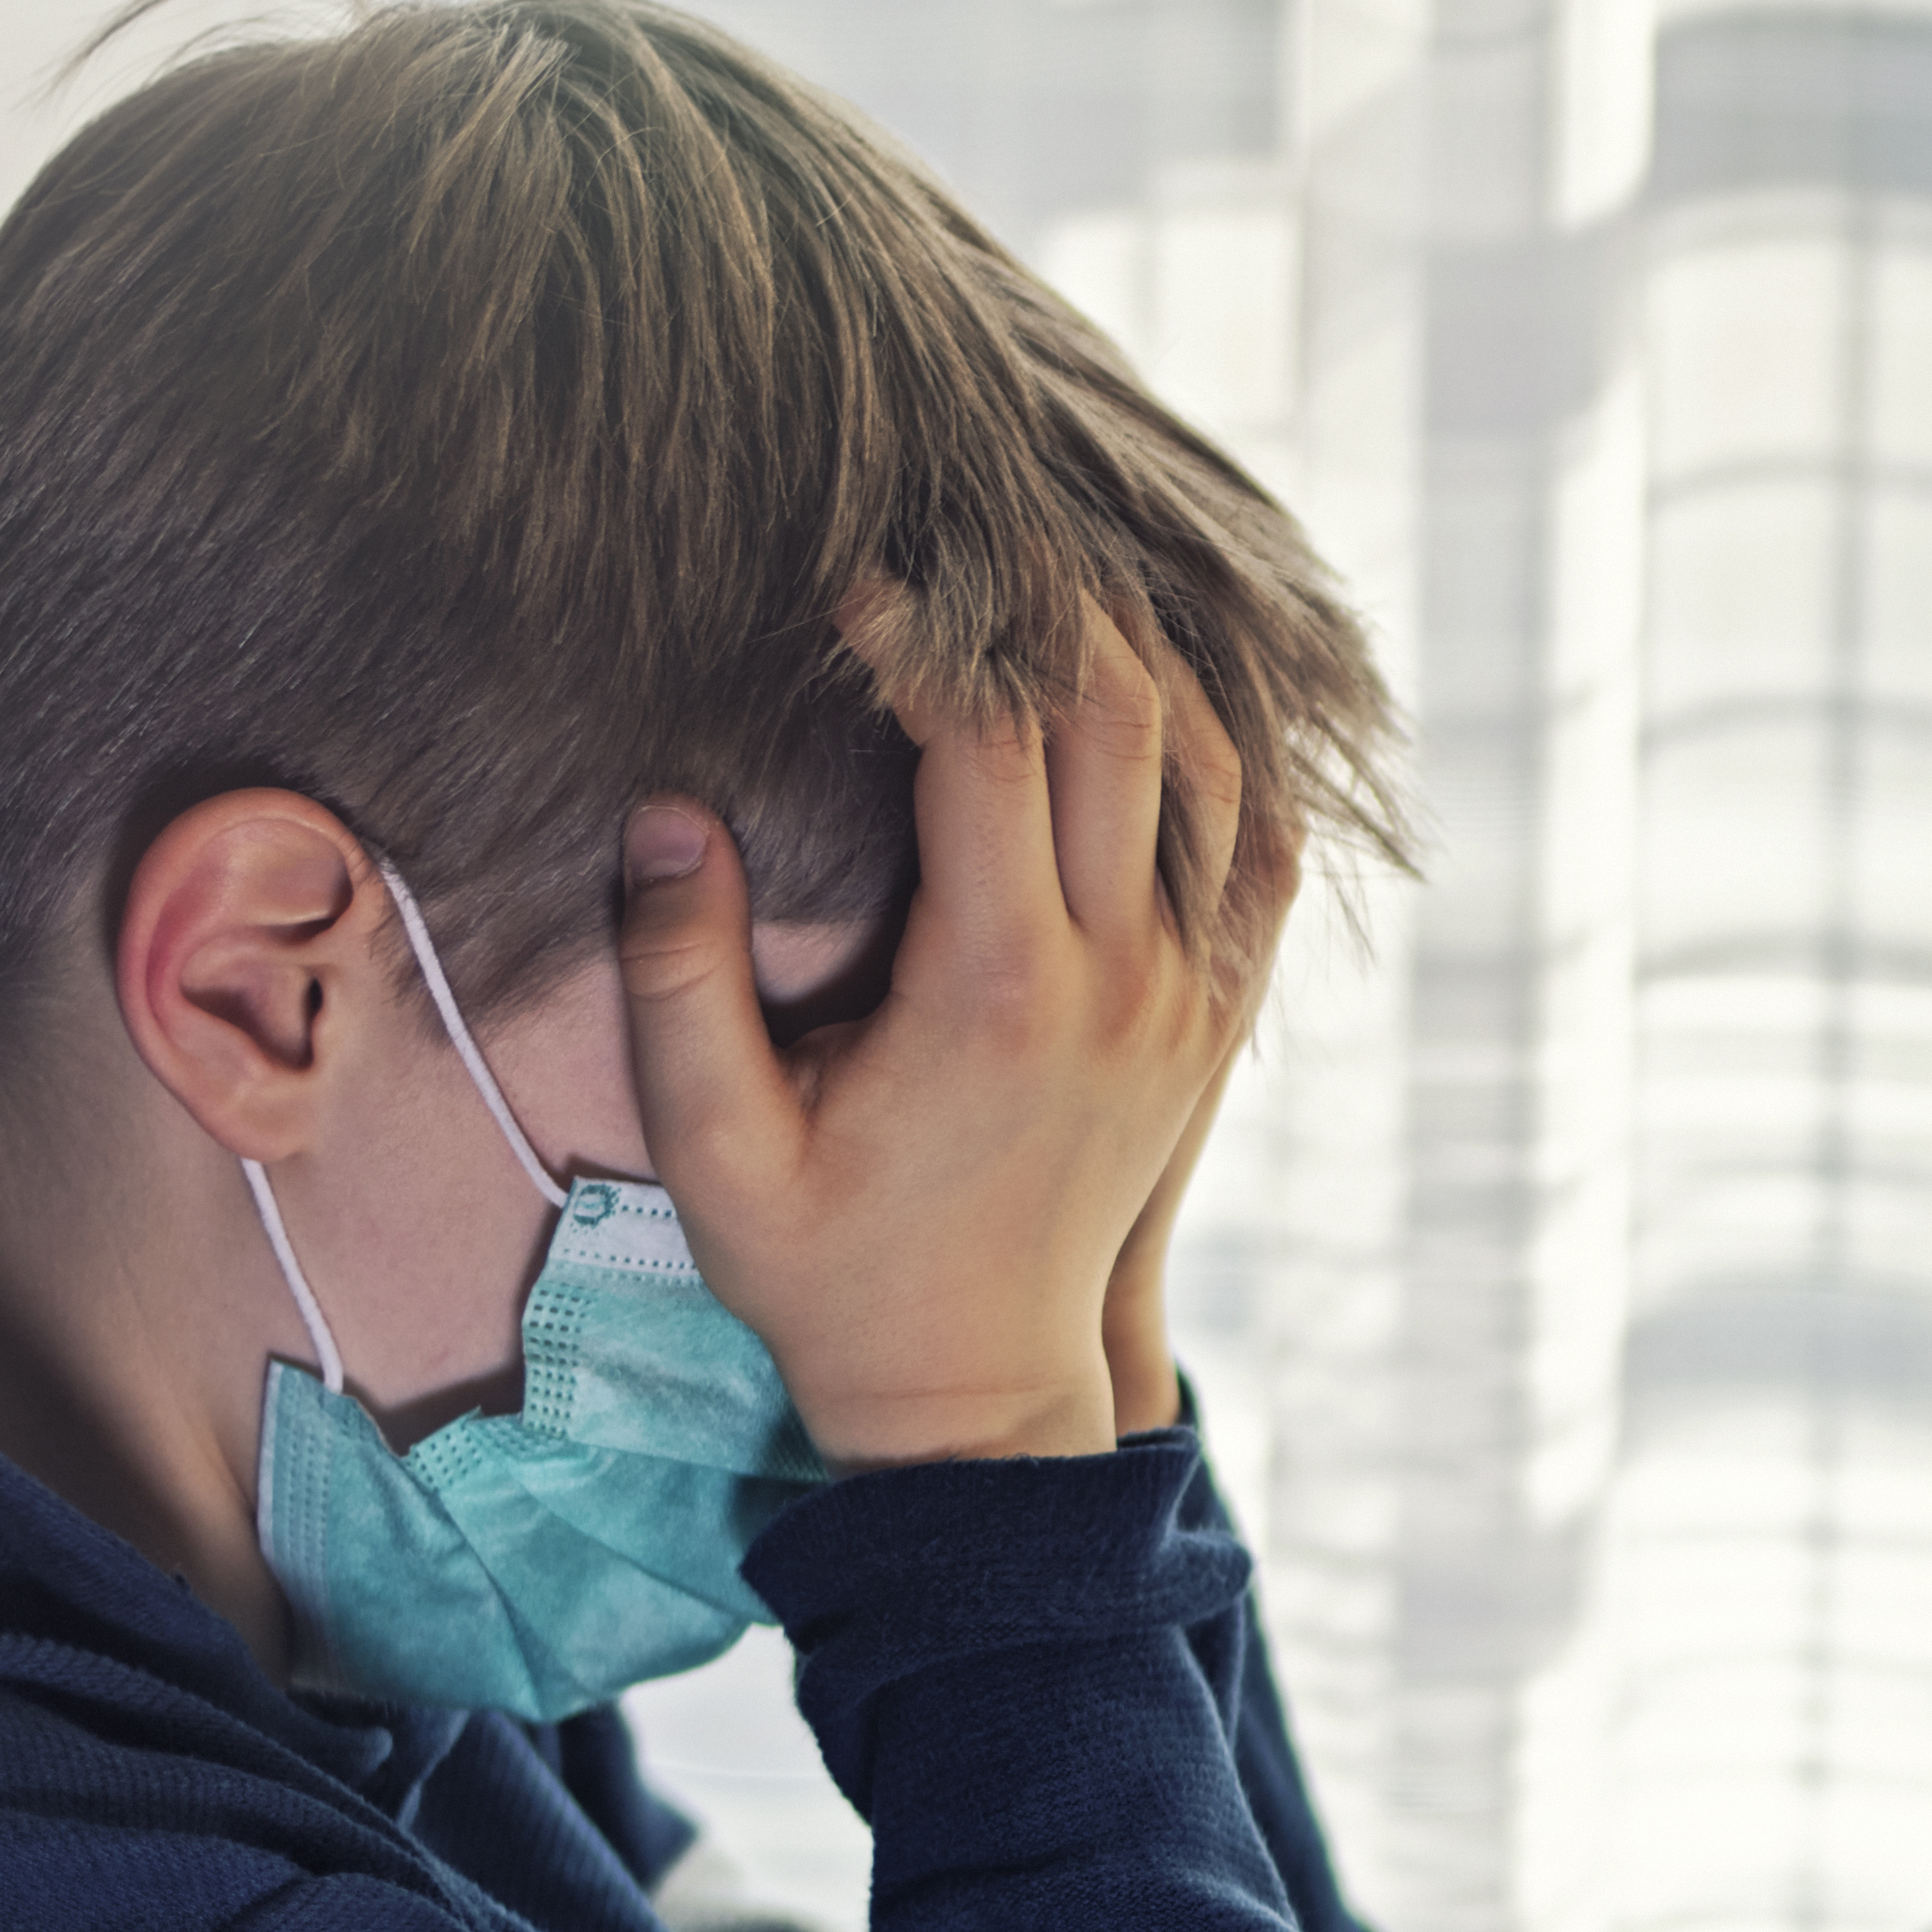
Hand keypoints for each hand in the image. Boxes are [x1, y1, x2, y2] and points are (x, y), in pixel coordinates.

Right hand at [610, 604, 1275, 1465]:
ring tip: (1050, 586)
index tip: (855, 569)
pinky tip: (1164, 693)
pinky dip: (1228, 750)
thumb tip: (670, 810)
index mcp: (999, 987)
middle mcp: (1123, 976)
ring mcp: (1191, 995)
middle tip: (966, 533)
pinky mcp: (1218, 1016)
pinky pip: (1261, 848)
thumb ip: (680, 978)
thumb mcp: (715, 1148)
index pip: (988, 741)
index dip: (924, 630)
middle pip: (1124, 716)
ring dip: (1139, 658)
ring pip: (1213, 764)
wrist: (974, 1397)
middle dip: (1044, 602)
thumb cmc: (829, 1272)